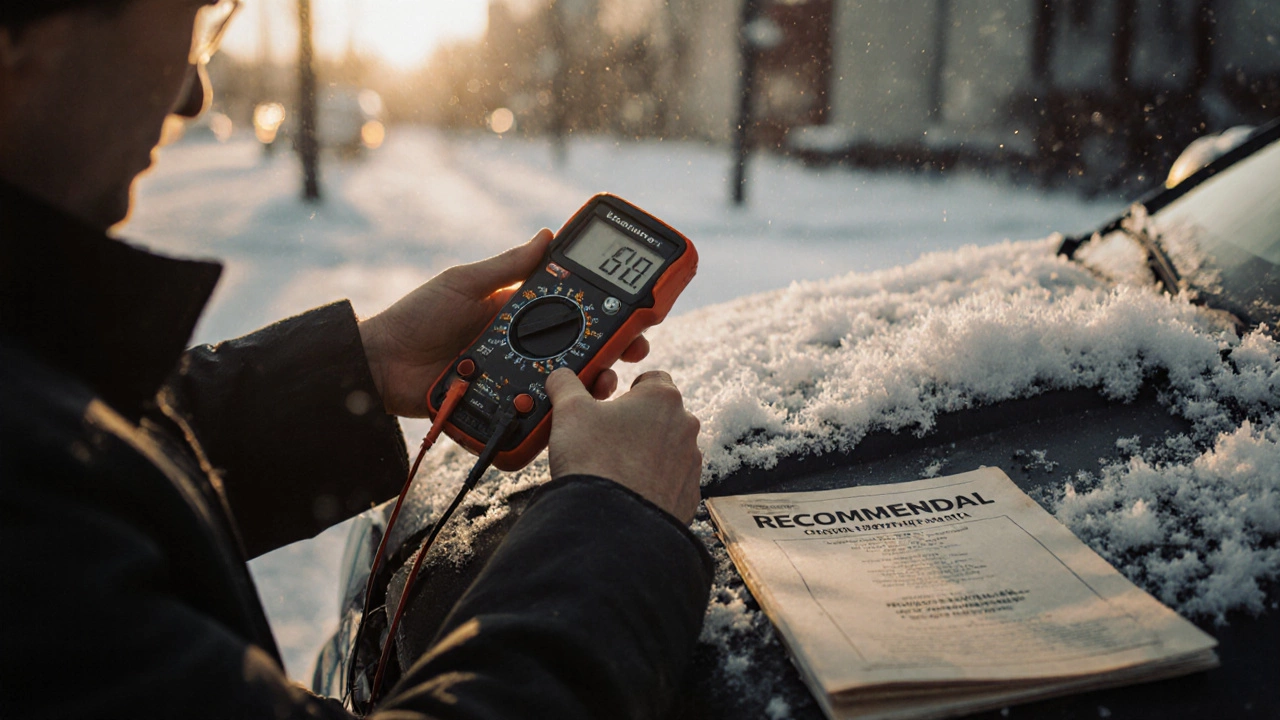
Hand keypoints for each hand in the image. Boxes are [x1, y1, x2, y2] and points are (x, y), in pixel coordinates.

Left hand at [359, 229, 649, 416]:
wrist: (378, 364)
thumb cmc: (417, 316)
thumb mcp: (463, 283)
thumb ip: (507, 266)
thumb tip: (547, 236)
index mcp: (518, 313)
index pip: (572, 311)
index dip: (605, 312)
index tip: (634, 312)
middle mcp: (523, 346)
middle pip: (578, 350)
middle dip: (612, 350)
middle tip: (636, 350)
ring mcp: (515, 378)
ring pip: (564, 383)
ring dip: (591, 382)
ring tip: (606, 380)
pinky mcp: (503, 407)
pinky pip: (536, 413)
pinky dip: (557, 413)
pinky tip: (575, 411)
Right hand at [545, 368, 702, 523]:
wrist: (610, 524)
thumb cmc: (594, 461)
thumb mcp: (569, 410)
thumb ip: (566, 385)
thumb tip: (561, 377)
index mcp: (662, 398)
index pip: (652, 378)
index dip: (629, 389)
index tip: (611, 403)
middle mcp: (685, 427)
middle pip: (659, 416)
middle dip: (635, 424)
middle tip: (605, 438)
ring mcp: (690, 463)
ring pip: (666, 450)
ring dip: (645, 454)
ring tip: (613, 468)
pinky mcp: (688, 496)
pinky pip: (669, 483)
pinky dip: (651, 484)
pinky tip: (627, 491)